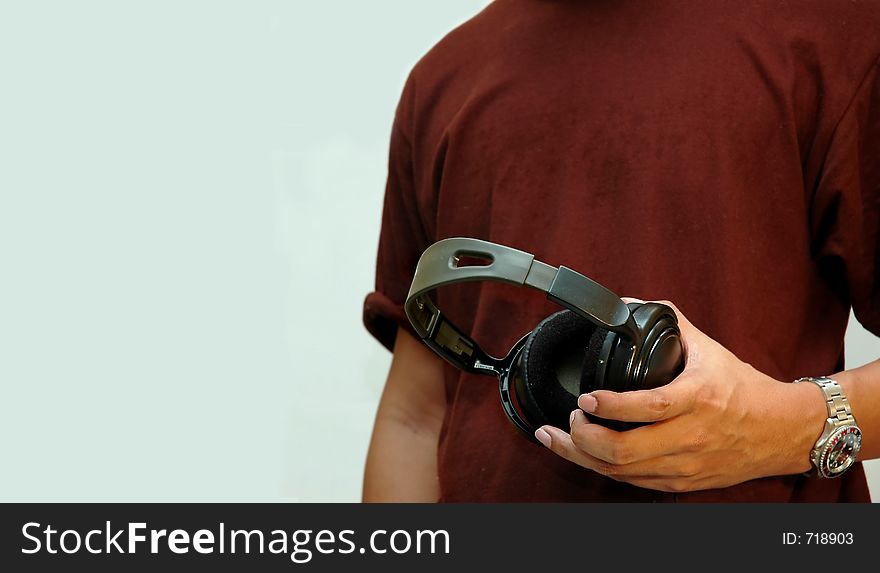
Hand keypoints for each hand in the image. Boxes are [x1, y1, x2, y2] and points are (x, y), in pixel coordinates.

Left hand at [534, 300, 825, 491]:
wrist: (783, 432)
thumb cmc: (745, 389)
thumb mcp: (709, 349)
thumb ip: (670, 322)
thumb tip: (627, 304)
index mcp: (699, 399)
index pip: (650, 407)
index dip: (611, 406)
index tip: (586, 397)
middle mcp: (692, 436)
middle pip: (625, 451)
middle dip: (583, 438)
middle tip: (570, 418)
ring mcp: (686, 464)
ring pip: (622, 472)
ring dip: (582, 456)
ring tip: (559, 437)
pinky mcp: (682, 482)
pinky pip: (633, 483)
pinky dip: (603, 469)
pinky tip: (584, 455)